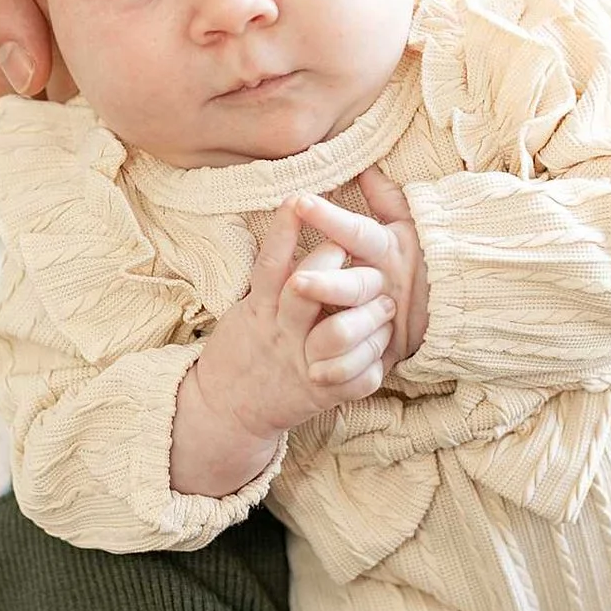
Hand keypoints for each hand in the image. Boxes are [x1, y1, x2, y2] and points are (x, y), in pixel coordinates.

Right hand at [176, 199, 397, 494]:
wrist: (226, 409)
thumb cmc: (247, 348)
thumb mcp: (250, 307)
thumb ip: (273, 275)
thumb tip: (294, 221)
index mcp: (260, 309)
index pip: (270, 264)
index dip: (283, 232)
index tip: (298, 202)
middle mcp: (280, 332)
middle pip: (304, 290)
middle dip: (334, 266)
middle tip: (360, 252)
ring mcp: (300, 363)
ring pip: (335, 334)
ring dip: (366, 316)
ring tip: (385, 304)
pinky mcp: (320, 394)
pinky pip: (354, 377)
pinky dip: (373, 360)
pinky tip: (382, 347)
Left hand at [295, 170, 429, 372]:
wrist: (467, 311)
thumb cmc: (430, 262)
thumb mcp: (411, 229)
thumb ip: (387, 200)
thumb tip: (365, 167)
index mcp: (388, 252)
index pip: (357, 233)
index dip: (330, 219)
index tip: (300, 202)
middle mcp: (384, 287)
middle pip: (354, 285)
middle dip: (327, 284)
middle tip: (296, 282)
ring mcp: (385, 323)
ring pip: (356, 325)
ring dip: (330, 329)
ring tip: (306, 342)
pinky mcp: (386, 355)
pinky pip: (366, 366)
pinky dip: (343, 371)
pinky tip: (315, 375)